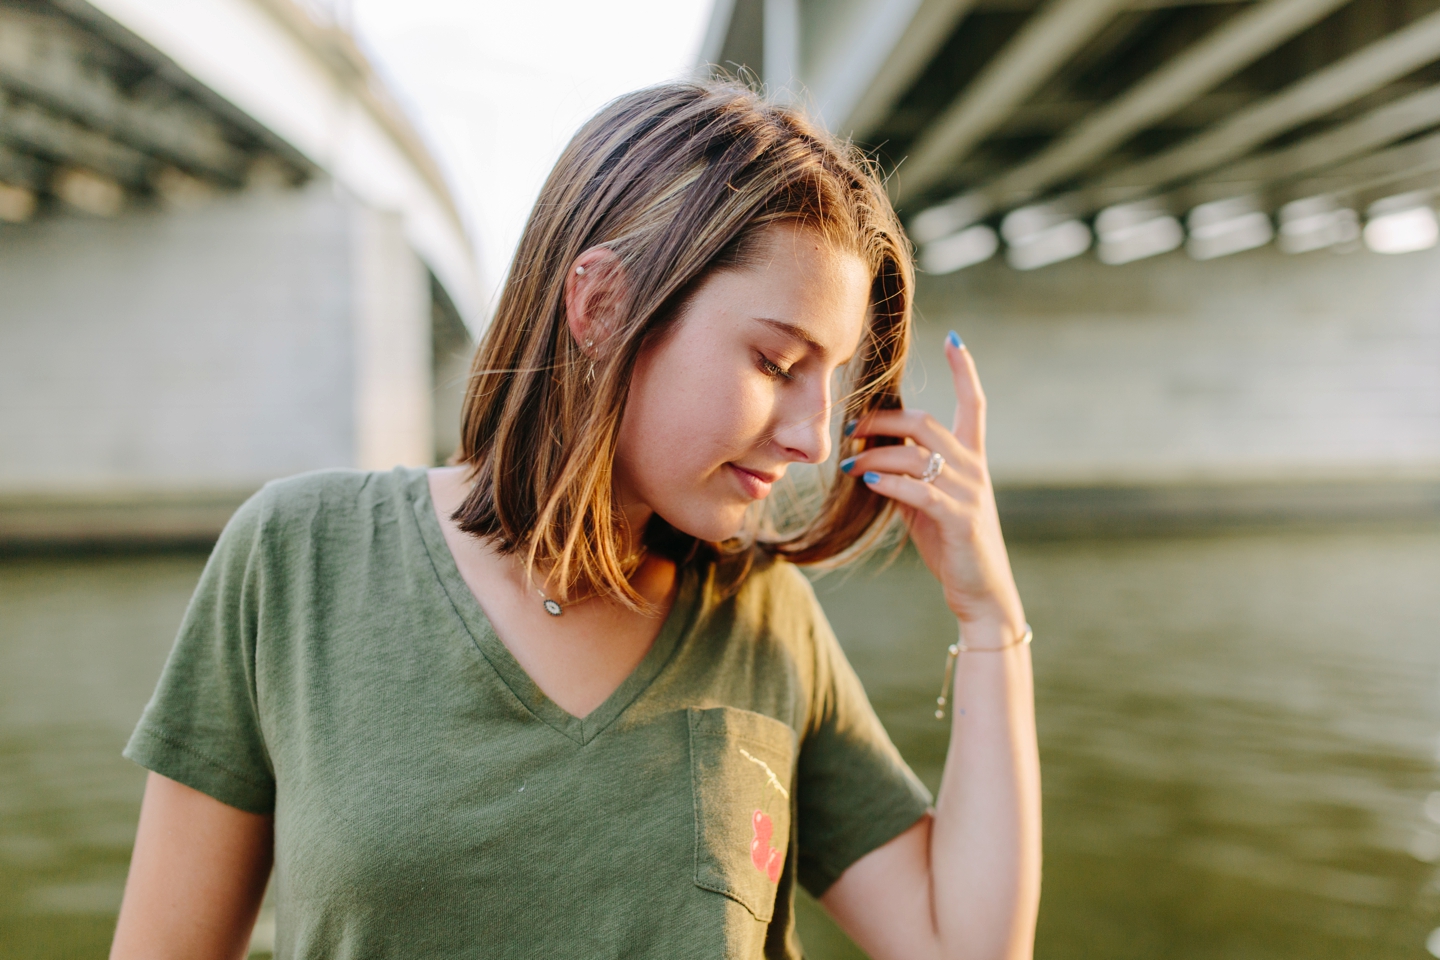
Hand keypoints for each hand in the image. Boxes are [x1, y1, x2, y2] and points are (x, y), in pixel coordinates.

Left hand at [842, 332, 1024, 635]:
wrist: (981, 590)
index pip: (975, 403)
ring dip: (875, 453)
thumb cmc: (950, 543)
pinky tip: (867, 481)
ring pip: (916, 454)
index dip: (965, 370)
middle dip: (883, 419)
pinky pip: (919, 490)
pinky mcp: (959, 518)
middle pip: (927, 422)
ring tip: (848, 463)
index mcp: (971, 458)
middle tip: (849, 428)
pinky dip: (889, 482)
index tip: (954, 339)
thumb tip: (870, 451)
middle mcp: (974, 468)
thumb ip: (907, 472)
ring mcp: (970, 492)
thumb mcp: (927, 501)